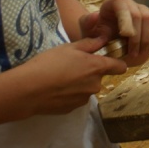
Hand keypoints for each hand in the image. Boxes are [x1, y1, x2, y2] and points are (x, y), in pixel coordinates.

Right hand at [15, 39, 129, 114]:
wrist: (28, 90)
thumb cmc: (49, 63)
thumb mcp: (69, 47)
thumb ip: (90, 44)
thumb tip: (104, 39)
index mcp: (97, 67)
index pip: (120, 67)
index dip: (117, 62)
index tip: (108, 58)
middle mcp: (95, 85)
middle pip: (100, 77)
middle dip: (90, 72)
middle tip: (72, 65)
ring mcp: (84, 99)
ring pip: (87, 88)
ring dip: (80, 83)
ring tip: (61, 78)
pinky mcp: (73, 109)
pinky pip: (76, 98)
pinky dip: (70, 93)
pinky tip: (56, 89)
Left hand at [79, 0, 148, 65]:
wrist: (107, 44)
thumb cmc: (97, 36)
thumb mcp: (87, 32)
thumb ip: (87, 24)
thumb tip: (95, 16)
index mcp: (113, 3)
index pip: (122, 4)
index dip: (126, 18)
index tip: (126, 35)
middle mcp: (129, 3)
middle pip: (139, 14)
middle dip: (137, 36)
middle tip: (132, 53)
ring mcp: (142, 9)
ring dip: (146, 38)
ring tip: (138, 53)